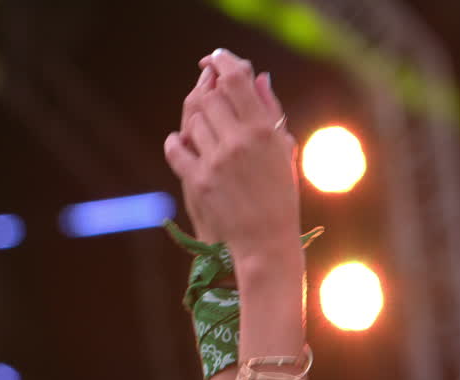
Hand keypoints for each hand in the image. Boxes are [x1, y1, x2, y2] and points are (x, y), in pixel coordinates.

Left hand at [164, 49, 300, 265]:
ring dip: (195, 122)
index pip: (236, 80)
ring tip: (204, 129)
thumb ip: (271, 113)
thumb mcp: (284, 151)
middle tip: (208, 96)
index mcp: (264, 130)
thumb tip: (259, 78)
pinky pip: (176, 149)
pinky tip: (181, 143)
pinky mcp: (198, 181)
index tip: (214, 58)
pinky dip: (176, 143)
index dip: (223, 62)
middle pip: (209, 97)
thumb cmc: (279, 196)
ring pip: (192, 121)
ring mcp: (216, 161)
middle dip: (207, 94)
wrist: (265, 242)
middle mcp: (239, 141)